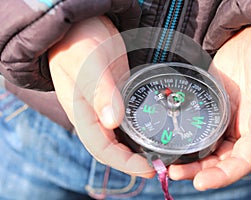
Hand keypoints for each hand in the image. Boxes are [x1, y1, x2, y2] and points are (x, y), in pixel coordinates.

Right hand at [48, 16, 154, 177]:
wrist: (82, 24)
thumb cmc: (79, 41)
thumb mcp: (88, 63)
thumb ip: (100, 91)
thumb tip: (113, 122)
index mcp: (82, 113)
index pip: (101, 148)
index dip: (124, 162)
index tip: (148, 168)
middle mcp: (93, 115)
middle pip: (113, 148)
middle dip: (134, 162)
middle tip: (160, 166)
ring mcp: (105, 107)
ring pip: (121, 137)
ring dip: (139, 149)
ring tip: (161, 154)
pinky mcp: (117, 97)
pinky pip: (128, 120)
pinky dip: (141, 130)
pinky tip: (156, 131)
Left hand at [168, 26, 250, 189]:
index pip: (242, 162)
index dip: (223, 175)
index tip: (200, 182)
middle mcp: (240, 129)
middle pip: (221, 160)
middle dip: (200, 171)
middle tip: (176, 172)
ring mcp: (225, 118)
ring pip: (208, 147)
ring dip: (191, 158)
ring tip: (169, 162)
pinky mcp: (211, 106)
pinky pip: (198, 127)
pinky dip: (187, 137)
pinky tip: (172, 139)